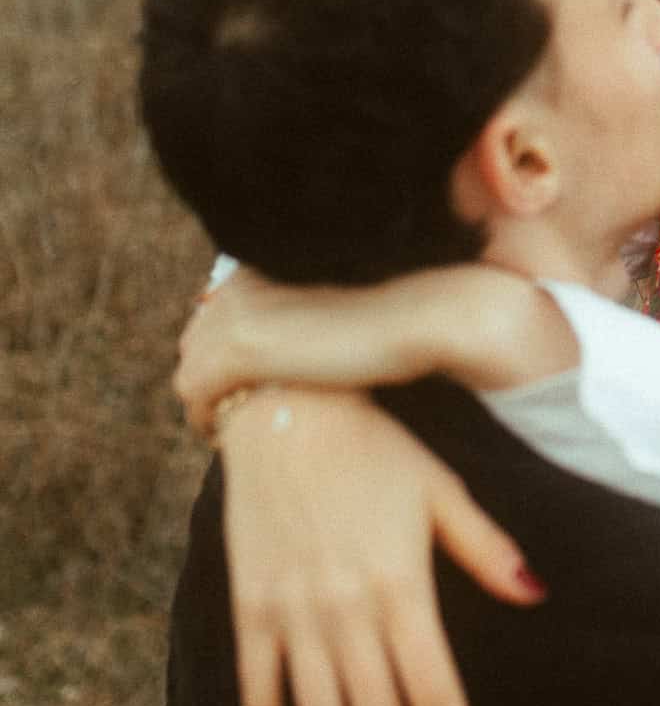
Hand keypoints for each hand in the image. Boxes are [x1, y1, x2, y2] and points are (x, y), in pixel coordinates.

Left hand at [176, 264, 578, 435]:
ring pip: (191, 370)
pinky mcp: (242, 349)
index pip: (215, 310)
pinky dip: (208, 419)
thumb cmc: (398, 315)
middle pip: (197, 339)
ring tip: (233, 431)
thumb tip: (300, 333)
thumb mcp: (344, 306)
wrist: (422, 315)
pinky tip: (230, 438)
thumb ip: (312, 310)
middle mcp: (242, 284)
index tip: (243, 386)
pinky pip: (197, 395)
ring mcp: (239, 315)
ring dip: (208, 404)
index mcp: (264, 267)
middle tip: (233, 416)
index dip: (225, 352)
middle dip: (210, 380)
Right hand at [217, 386, 546, 705]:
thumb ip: (486, 547)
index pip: (433, 692)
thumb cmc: (375, 448)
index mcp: (400, 585)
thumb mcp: (440, 488)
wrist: (285, 409)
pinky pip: (260, 695)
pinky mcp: (250, 609)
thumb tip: (537, 594)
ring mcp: (292, 613)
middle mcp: (345, 609)